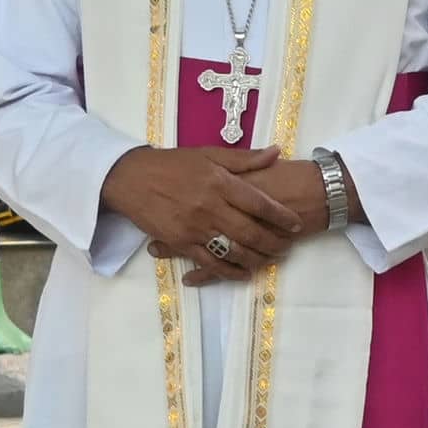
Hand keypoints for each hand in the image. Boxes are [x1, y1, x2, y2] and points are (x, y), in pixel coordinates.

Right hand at [101, 146, 307, 286]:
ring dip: (256, 259)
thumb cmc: (172, 164)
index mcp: (219, 182)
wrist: (131, 178)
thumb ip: (243, 159)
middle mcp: (210, 206)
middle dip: (273, 243)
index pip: (258, 202)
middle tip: (287, 247)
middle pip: (250, 231)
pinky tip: (244, 274)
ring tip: (270, 260)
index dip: (280, 216)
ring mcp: (194, 227)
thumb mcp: (208, 154)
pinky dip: (230, 272)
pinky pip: (210, 263)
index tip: (296, 224)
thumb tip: (276, 152)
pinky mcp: (180, 243)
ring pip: (233, 251)